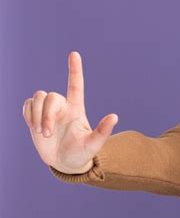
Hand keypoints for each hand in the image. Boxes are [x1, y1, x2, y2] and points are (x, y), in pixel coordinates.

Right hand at [22, 51, 118, 173]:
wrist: (65, 163)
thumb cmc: (81, 154)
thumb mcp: (93, 145)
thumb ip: (103, 131)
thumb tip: (115, 116)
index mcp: (76, 109)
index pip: (75, 84)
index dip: (75, 69)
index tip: (74, 54)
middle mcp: (62, 106)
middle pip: (50, 96)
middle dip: (45, 115)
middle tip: (47, 134)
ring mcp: (48, 111)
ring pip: (37, 98)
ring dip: (36, 116)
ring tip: (42, 133)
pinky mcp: (35, 117)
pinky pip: (27, 105)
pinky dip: (28, 115)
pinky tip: (34, 127)